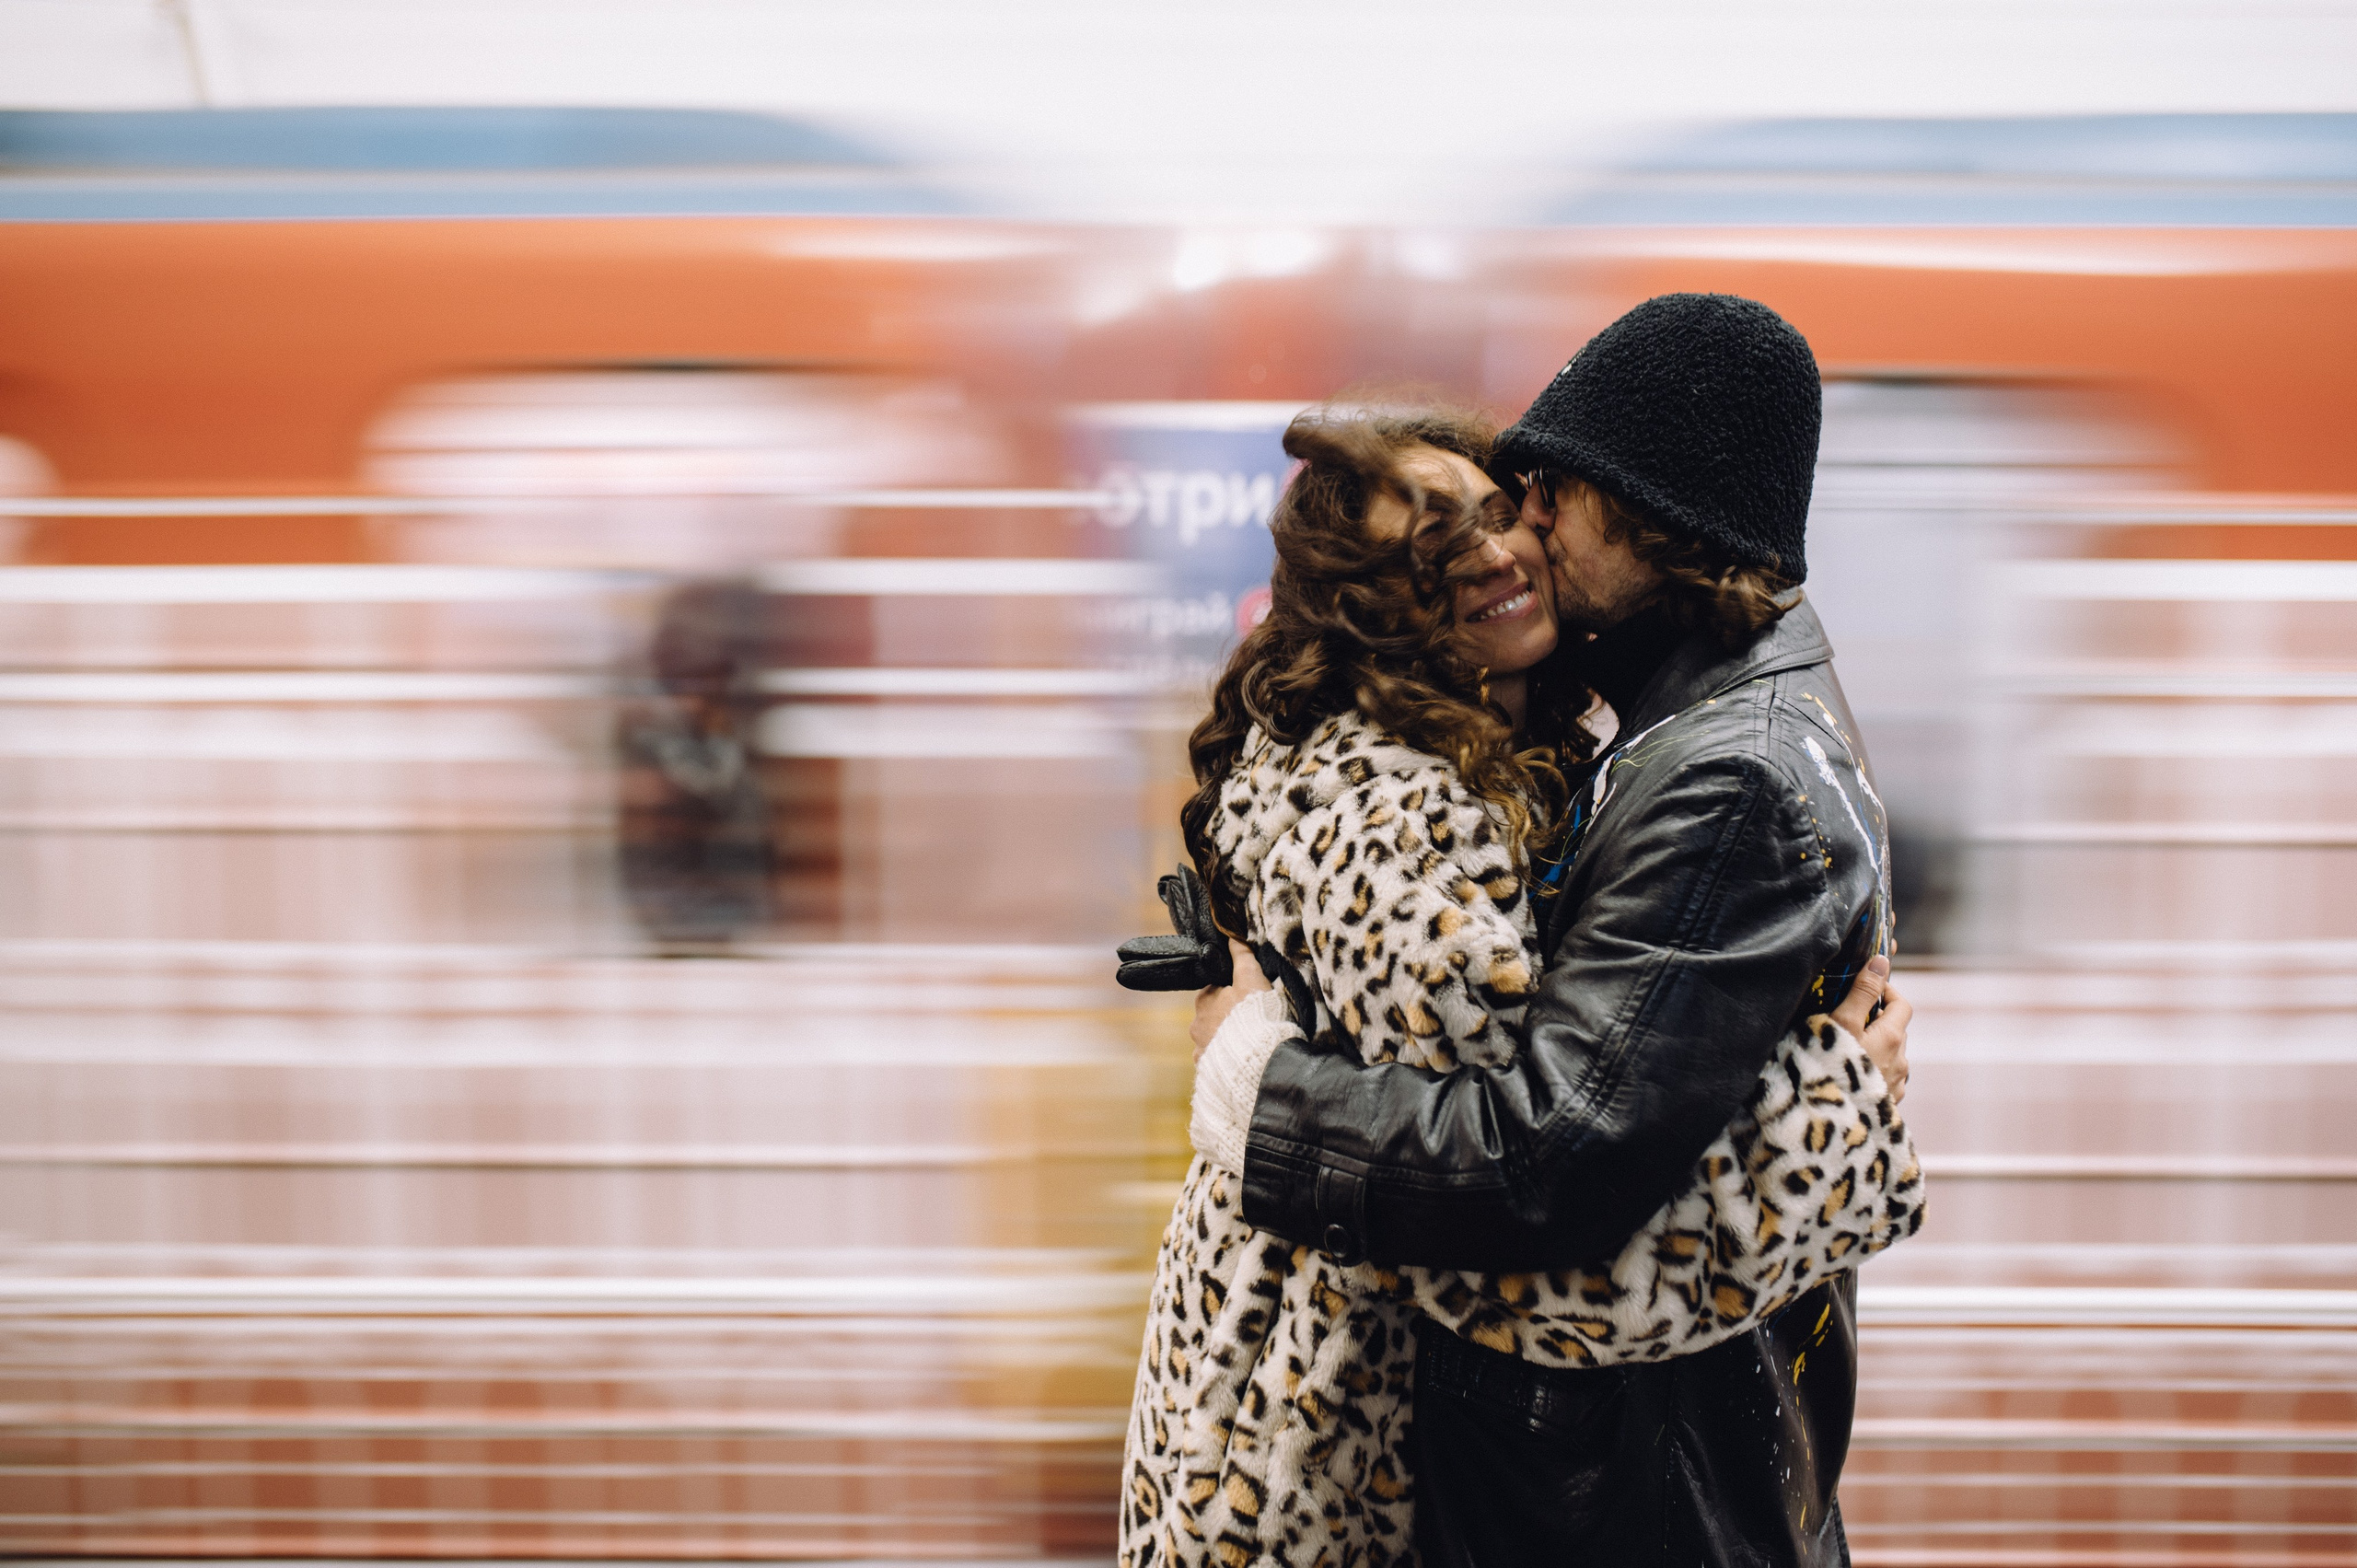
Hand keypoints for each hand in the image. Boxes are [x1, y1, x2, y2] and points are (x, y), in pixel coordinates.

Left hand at [1191, 939, 1271, 1061]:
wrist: (1257, 1059)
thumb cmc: (1255, 1014)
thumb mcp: (1252, 978)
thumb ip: (1242, 957)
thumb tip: (1231, 935)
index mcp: (1204, 1000)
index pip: (1216, 991)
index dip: (1234, 992)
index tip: (1250, 997)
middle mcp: (1196, 1026)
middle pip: (1213, 1016)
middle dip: (1229, 1018)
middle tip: (1254, 1020)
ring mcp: (1201, 1051)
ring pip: (1214, 1040)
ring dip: (1228, 1040)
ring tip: (1251, 1043)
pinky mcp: (1209, 1072)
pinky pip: (1217, 1062)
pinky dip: (1228, 1060)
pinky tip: (1243, 1061)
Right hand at [1830, 953, 1910, 1104]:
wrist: (1830, 1125)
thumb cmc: (1830, 1070)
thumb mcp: (1840, 1023)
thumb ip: (1862, 992)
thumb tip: (1882, 960)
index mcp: (1891, 1038)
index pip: (1902, 1004)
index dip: (1887, 991)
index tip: (1866, 987)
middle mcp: (1901, 1061)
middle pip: (1896, 1030)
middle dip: (1878, 1019)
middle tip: (1848, 1016)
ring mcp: (1896, 1085)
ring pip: (1892, 1056)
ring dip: (1876, 1047)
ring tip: (1845, 1049)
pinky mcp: (1888, 1105)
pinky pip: (1886, 1079)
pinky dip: (1873, 1070)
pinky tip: (1851, 1077)